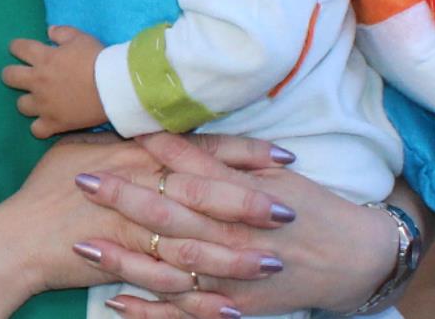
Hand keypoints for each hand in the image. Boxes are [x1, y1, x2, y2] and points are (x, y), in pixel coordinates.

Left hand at [4, 26, 107, 137]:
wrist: (112, 87)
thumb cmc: (97, 59)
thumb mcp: (81, 38)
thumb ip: (62, 33)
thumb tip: (48, 31)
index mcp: (43, 58)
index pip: (18, 48)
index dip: (16, 47)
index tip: (19, 49)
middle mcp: (38, 81)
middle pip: (9, 77)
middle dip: (11, 74)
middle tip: (21, 75)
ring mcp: (44, 104)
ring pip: (21, 105)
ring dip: (28, 101)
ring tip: (38, 100)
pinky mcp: (53, 123)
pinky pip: (36, 129)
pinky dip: (40, 126)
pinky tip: (47, 121)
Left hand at [76, 133, 400, 317]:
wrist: (353, 258)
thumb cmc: (309, 205)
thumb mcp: (270, 172)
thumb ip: (219, 157)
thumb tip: (170, 134)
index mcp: (244, 201)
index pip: (186, 179)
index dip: (145, 164)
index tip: (107, 150)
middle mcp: (235, 240)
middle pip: (170, 220)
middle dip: (122, 203)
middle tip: (80, 183)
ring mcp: (233, 280)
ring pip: (170, 271)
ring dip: (124, 259)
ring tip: (82, 245)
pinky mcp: (235, 309)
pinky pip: (185, 314)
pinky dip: (150, 312)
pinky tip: (115, 304)